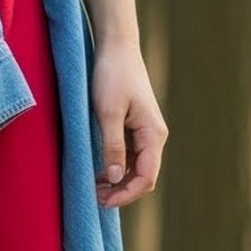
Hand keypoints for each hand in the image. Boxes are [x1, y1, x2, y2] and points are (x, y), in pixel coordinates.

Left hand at [90, 39, 167, 208]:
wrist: (117, 48)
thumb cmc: (112, 76)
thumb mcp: (108, 113)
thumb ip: (113, 146)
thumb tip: (117, 178)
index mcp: (153, 134)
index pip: (146, 176)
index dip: (127, 194)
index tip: (104, 202)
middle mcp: (154, 136)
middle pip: (144, 176)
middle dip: (122, 191)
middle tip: (96, 198)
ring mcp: (146, 133)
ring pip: (137, 168)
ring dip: (119, 182)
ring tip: (95, 188)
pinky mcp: (136, 128)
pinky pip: (131, 156)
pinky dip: (117, 168)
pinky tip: (101, 173)